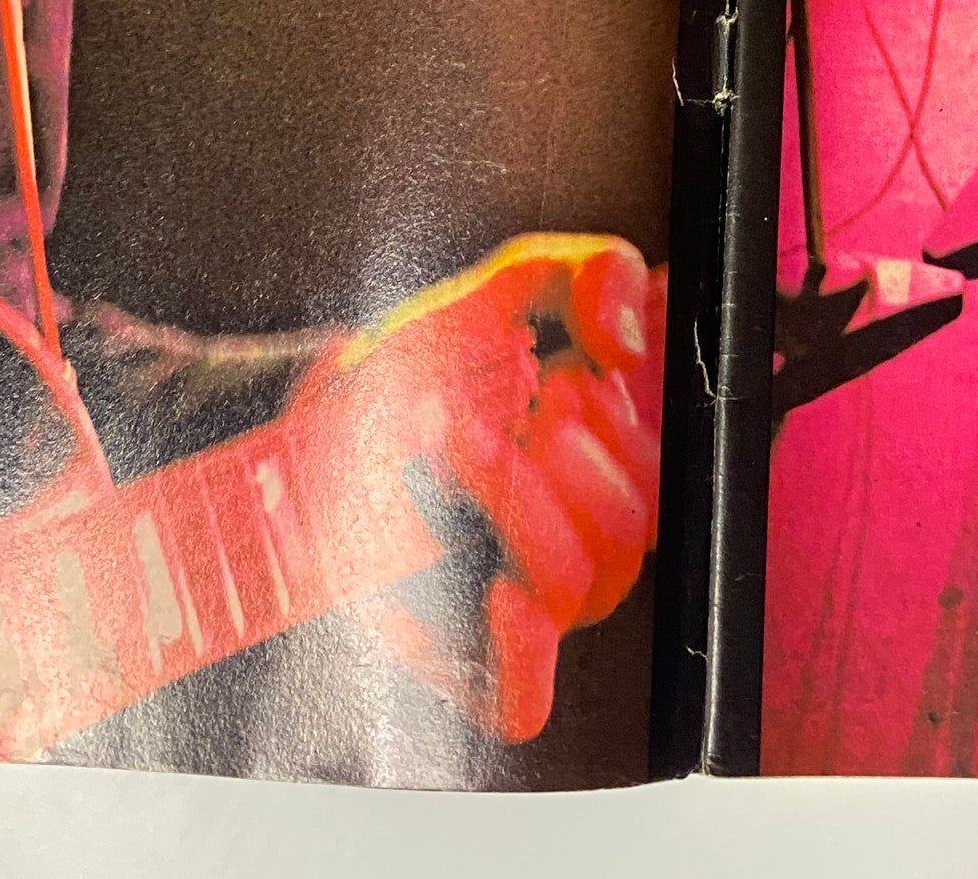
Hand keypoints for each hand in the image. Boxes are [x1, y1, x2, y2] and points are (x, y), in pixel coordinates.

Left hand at [299, 234, 664, 741]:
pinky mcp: (454, 652)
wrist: (314, 405)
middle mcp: (570, 535)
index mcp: (603, 463)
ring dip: (532, 512)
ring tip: (467, 443)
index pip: (663, 482)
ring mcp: (519, 595)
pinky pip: (522, 701)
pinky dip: (527, 661)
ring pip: (581, 595)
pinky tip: (500, 597)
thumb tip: (624, 347)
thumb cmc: (421, 350)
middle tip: (522, 411)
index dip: (631, 438)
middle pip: (626, 538)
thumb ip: (596, 275)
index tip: (572, 383)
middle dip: (578, 464)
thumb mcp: (515, 282)